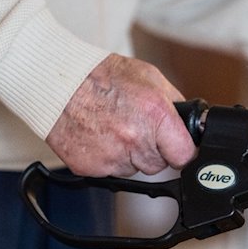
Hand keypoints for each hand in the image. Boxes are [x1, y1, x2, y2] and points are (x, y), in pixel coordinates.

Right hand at [46, 54, 196, 176]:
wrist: (58, 85)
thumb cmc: (101, 76)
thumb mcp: (149, 76)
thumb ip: (173, 102)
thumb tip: (189, 122)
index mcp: (154, 114)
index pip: (184, 155)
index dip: (181, 150)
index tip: (177, 148)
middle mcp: (134, 138)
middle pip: (158, 164)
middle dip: (152, 149)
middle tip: (135, 126)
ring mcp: (112, 156)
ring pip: (134, 169)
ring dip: (129, 155)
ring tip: (113, 127)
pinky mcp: (91, 168)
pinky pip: (110, 172)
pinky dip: (107, 158)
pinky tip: (99, 135)